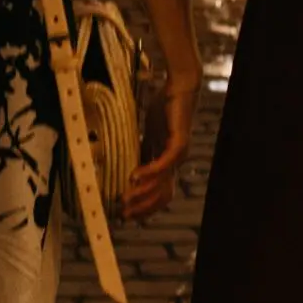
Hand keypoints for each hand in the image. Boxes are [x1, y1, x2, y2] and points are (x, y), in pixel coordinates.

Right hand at [122, 76, 197, 221]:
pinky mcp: (179, 143)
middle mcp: (176, 162)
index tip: (127, 214)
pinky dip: (149, 172)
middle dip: (143, 206)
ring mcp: (179, 154)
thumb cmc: (164, 108)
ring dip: (143, 193)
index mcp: (169, 161)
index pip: (160, 192)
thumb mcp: (148, 133)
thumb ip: (141, 150)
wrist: (179, 88)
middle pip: (162, 194)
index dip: (145, 205)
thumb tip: (125, 165)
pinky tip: (134, 177)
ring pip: (162, 183)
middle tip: (124, 214)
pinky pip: (163, 163)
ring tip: (126, 198)